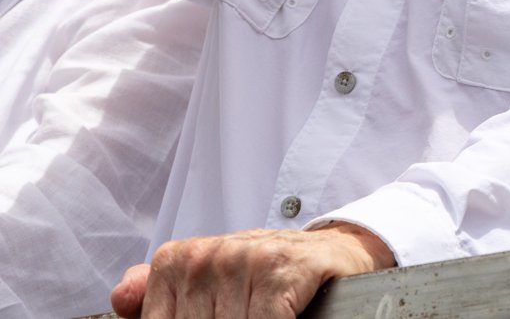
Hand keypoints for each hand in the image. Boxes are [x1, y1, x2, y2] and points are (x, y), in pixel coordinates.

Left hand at [112, 223, 392, 317]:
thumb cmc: (263, 278)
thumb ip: (158, 295)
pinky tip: (285, 317)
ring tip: (260, 314)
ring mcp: (245, 258)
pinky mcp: (283, 266)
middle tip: (241, 315)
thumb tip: (122, 297)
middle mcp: (206, 254)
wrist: (330, 254)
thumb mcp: (208, 284)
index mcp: (176, 260)